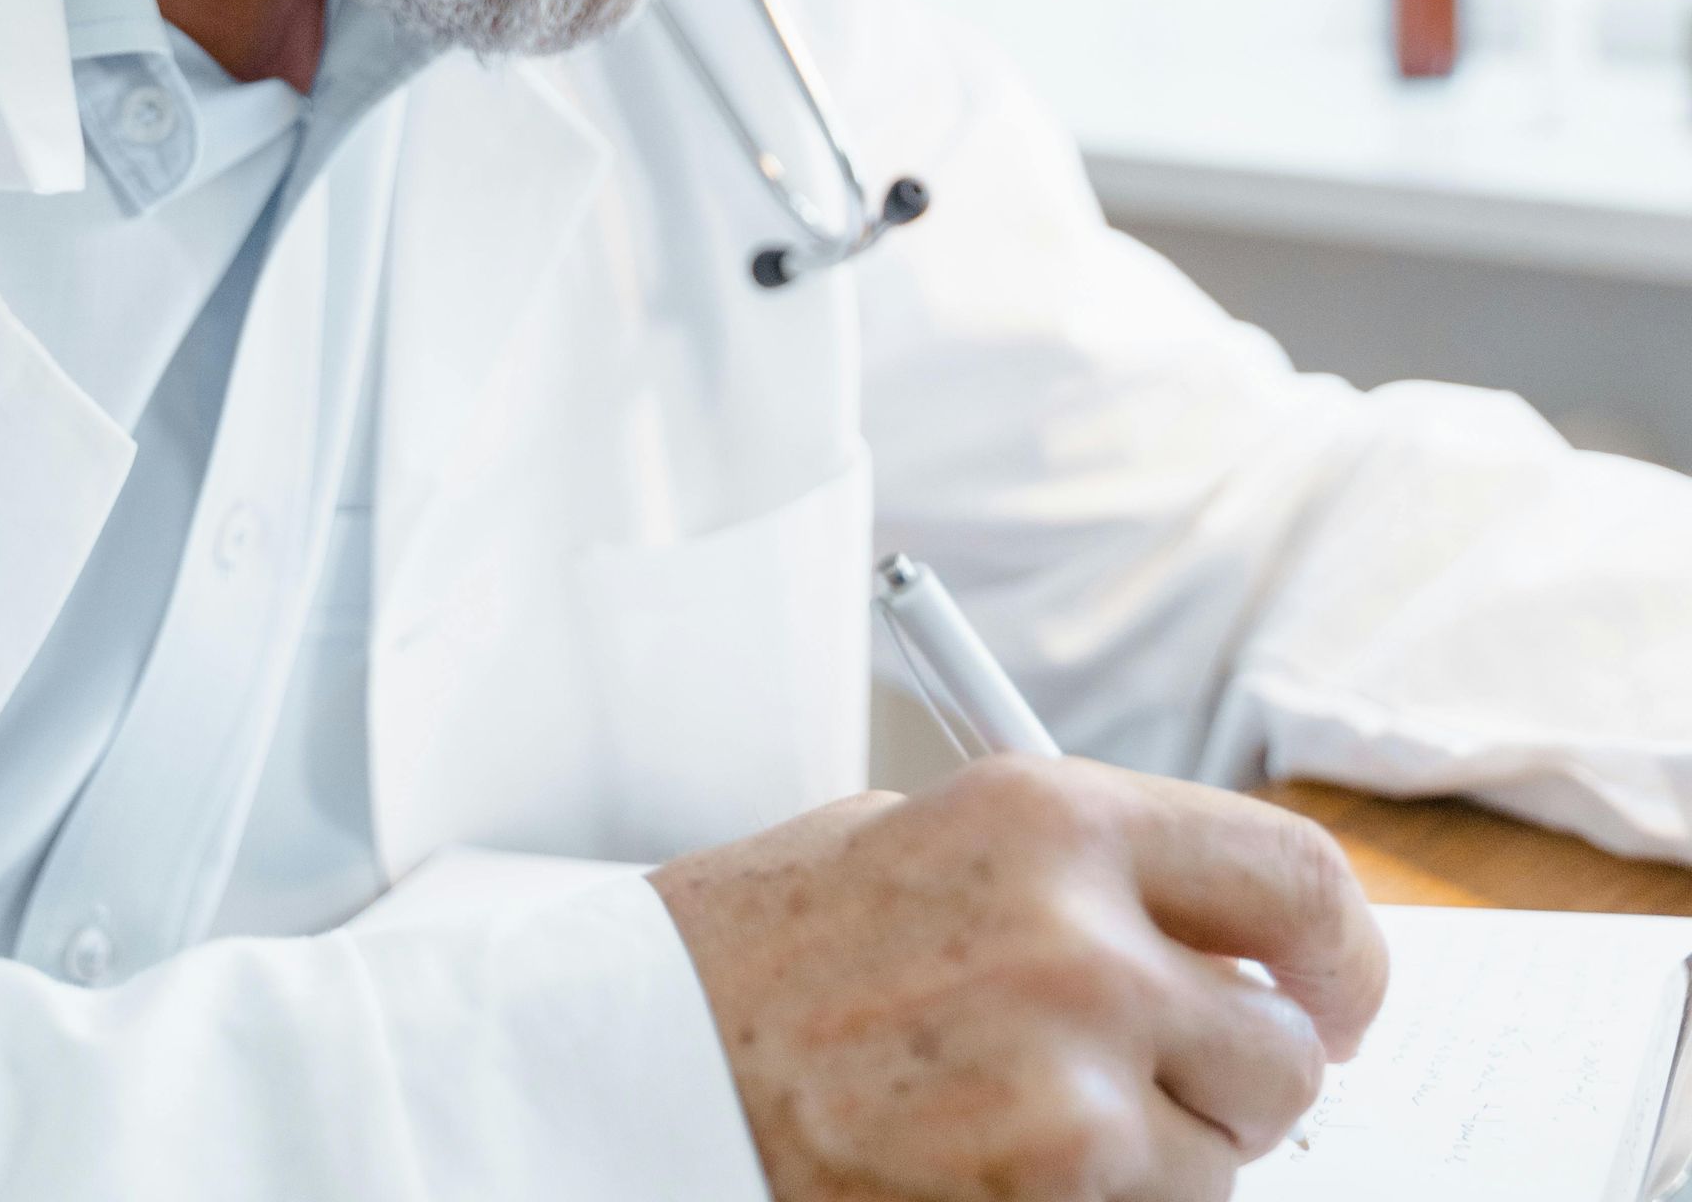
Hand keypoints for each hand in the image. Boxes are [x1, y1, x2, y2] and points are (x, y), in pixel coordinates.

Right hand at [651, 757, 1386, 1200]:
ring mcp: (1064, 1089)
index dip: (1345, 952)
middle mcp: (1079, 942)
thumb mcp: (922, 837)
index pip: (1295, 877)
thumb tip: (1211, 932)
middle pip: (1281, 1051)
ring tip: (1031, 1116)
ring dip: (1160, 1154)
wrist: (637, 1065)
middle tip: (1158, 1074)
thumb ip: (1078, 870)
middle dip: (1237, 1075)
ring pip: (1223, 1163)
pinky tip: (995, 1163)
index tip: (1340, 994)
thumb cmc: (759, 950)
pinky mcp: (1045, 1201)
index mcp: (1053, 819)